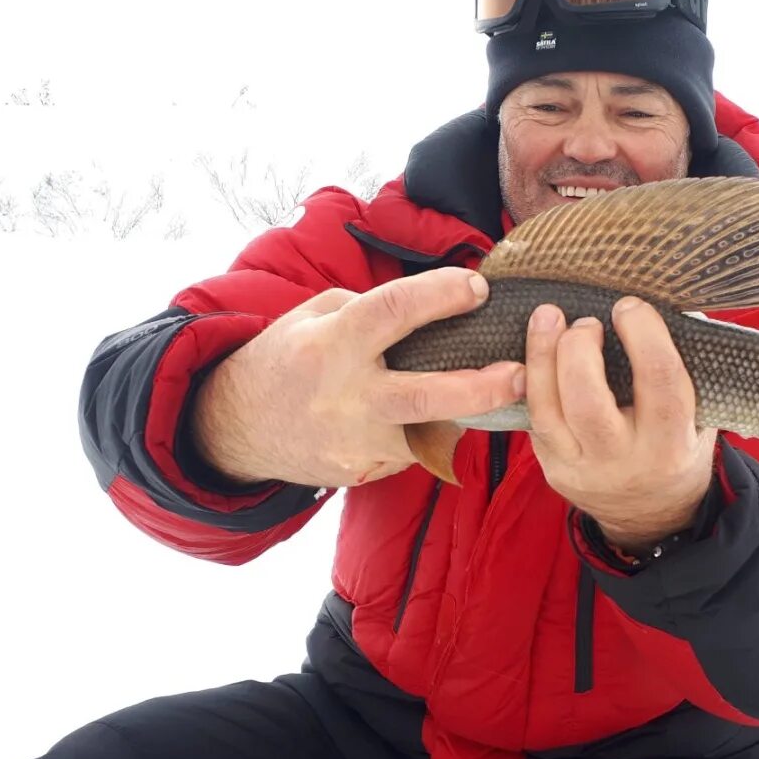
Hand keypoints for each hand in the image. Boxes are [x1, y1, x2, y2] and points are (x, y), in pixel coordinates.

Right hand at [193, 269, 524, 487]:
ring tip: (489, 391)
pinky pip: (410, 448)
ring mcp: (355, 442)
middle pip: (425, 395)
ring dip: (460, 412)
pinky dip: (422, 430)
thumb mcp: (311, 317)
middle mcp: (345, 397)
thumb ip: (365, 309)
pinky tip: (415, 417)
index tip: (477, 286)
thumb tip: (428, 305)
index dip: (439, 296)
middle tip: (521, 374)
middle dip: (481, 387)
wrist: (237, 428)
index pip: (392, 312)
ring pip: (428, 429)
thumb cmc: (283, 360)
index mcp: (331, 345)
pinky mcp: (363, 472)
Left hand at [525, 296, 717, 552]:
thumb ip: (688, 365)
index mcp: (670, 444)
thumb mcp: (701, 417)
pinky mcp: (552, 470)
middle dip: (579, 350)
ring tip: (546, 317)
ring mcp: (580, 469)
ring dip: (541, 357)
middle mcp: (622, 462)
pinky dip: (530, 381)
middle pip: (588, 402)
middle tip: (585, 321)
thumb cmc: (678, 448)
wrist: (651, 515)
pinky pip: (533, 421)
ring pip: (547, 412)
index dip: (644, 336)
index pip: (658, 383)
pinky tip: (533, 352)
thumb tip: (671, 303)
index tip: (629, 306)